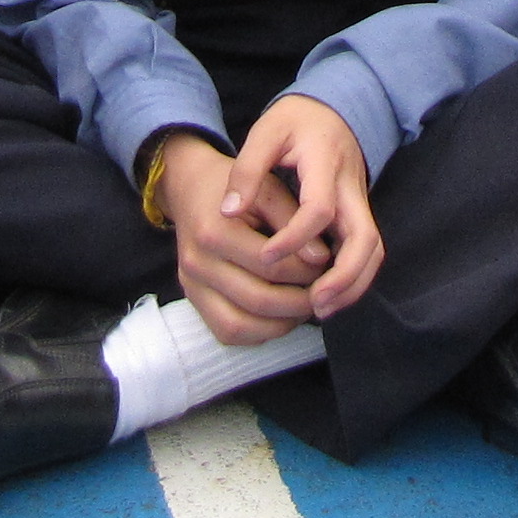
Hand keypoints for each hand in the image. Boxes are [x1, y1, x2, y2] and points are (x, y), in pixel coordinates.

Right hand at [159, 136, 325, 344]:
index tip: (327, 266)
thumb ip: (294, 220)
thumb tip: (321, 259)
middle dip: (299, 303)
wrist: (190, 187)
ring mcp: (191, 284)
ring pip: (241, 326)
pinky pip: (226, 332)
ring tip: (304, 307)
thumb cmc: (235, 185)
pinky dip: (257, 332)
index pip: (272, 266)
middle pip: (258, 301)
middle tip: (322, 292)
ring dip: (279, 325)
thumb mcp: (267, 188)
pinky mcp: (192, 298)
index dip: (307, 271)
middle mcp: (198, 262)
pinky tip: (279, 316)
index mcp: (215, 231)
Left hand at [228, 94, 380, 321]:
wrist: (333, 109)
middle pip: (365, 238)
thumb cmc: (295, 121)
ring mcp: (360, 203)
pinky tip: (326, 297)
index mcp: (325, 163)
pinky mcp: (358, 215)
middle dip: (344, 276)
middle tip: (313, 302)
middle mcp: (351, 187)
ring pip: (373, 251)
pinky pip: (366, 252)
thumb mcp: (266, 131)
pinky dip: (353, 279)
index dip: (295, 237)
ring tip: (320, 309)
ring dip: (353, 284)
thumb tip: (228, 212)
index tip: (266, 256)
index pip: (320, 208)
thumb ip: (247, 169)